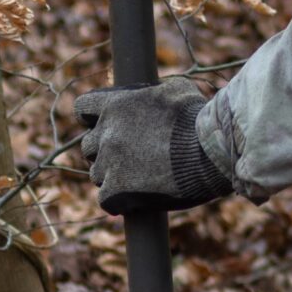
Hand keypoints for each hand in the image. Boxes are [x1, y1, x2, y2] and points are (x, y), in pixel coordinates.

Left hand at [76, 75, 233, 214]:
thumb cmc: (198, 119)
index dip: (92, 118)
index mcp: (116, 105)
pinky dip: (120, 201)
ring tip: (139, 179)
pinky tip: (137, 200)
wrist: (209, 153)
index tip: (104, 125)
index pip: (82, 108)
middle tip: (130, 157)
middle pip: (88, 146)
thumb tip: (154, 94)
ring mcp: (109, 163)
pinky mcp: (116, 191)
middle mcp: (106, 133)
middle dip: (105, 151)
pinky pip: (105, 200)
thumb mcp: (177, 90)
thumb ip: (154, 92)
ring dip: (113, 177)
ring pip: (97, 174)